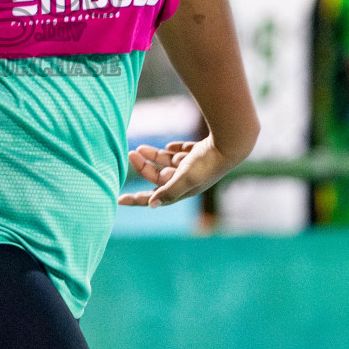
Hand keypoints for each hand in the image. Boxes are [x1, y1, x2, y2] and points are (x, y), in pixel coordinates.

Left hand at [117, 136, 231, 208]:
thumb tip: (151, 205)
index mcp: (183, 190)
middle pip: (158, 177)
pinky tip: (169, 147)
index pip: (155, 197)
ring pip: (166, 163)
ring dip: (153, 156)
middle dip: (143, 167)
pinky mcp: (198, 153)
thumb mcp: (186, 177)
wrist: (230, 143)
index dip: (137, 199)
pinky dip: (172, 150)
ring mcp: (193, 166)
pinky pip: (180, 153)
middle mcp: (187, 180)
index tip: (118, 199)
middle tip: (130, 153)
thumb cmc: (207, 162)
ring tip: (140, 148)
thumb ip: (169, 190)